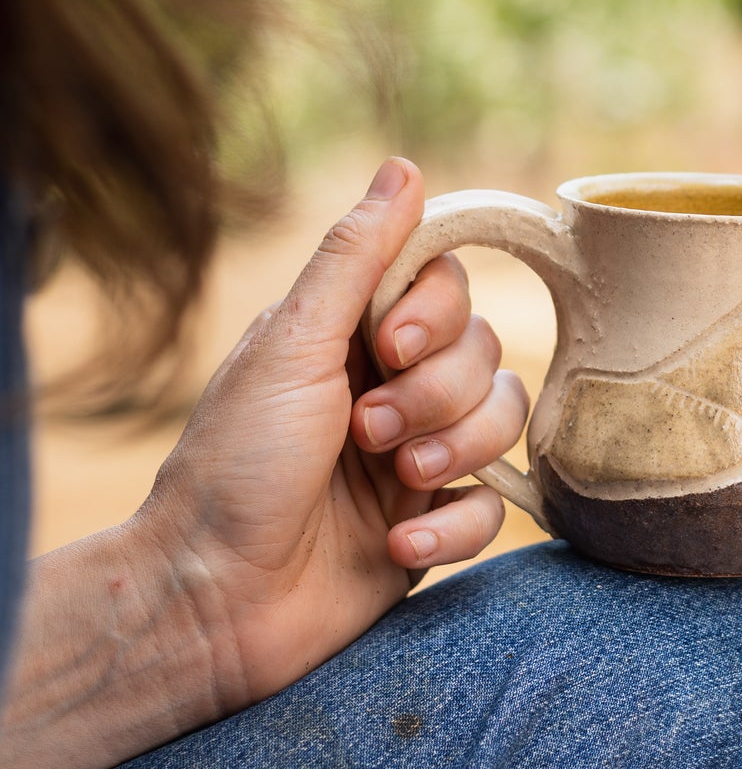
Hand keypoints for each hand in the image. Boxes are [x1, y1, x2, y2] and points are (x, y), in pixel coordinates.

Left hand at [138, 156, 529, 708]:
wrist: (212, 603)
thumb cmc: (233, 467)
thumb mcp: (289, 347)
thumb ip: (353, 259)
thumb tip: (403, 166)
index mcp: (351, 336)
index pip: (448, 285)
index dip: (437, 313)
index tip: (389, 345)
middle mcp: (391, 387)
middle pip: (485, 352)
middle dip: (436, 393)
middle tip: (366, 431)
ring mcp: (415, 457)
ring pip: (503, 421)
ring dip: (455, 449)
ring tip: (394, 481)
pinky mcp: (430, 524)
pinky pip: (492, 507)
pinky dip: (453, 525)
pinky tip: (399, 543)